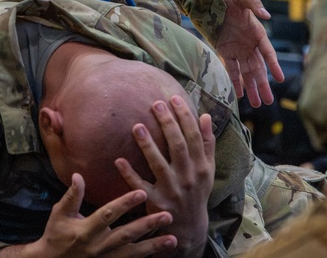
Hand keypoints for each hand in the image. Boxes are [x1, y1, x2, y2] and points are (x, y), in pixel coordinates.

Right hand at [9, 175, 175, 257]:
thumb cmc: (56, 235)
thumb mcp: (59, 215)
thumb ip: (71, 196)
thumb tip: (78, 175)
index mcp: (86, 230)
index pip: (108, 214)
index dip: (124, 204)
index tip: (141, 192)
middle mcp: (99, 246)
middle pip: (127, 235)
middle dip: (148, 225)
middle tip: (167, 215)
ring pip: (134, 253)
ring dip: (154, 246)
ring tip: (173, 239)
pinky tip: (162, 253)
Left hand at [116, 99, 214, 257]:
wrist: (190, 227)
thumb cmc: (197, 191)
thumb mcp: (207, 169)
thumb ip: (207, 143)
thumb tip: (205, 116)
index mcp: (201, 167)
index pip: (193, 137)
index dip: (185, 117)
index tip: (174, 98)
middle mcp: (188, 177)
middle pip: (178, 147)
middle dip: (167, 124)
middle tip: (155, 104)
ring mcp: (172, 190)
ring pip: (159, 165)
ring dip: (148, 145)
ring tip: (136, 126)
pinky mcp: (156, 202)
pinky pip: (141, 186)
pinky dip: (130, 174)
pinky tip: (118, 160)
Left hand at [216, 0, 283, 106]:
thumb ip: (253, 3)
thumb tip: (266, 15)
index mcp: (257, 33)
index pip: (268, 52)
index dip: (274, 65)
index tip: (280, 79)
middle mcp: (250, 44)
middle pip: (259, 68)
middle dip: (263, 85)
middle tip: (268, 102)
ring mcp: (238, 49)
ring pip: (247, 72)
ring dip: (252, 88)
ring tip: (257, 104)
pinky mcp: (226, 51)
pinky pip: (232, 69)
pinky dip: (236, 81)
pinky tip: (240, 94)